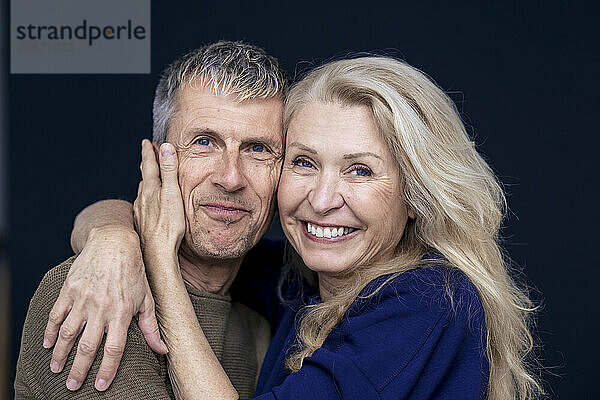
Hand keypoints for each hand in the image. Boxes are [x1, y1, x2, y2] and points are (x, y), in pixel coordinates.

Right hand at [43, 226, 167, 391]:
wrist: (114, 242)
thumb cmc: (134, 271)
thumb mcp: (147, 298)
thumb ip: (151, 326)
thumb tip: (163, 350)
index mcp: (122, 312)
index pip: (114, 349)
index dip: (107, 369)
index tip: (100, 385)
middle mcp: (102, 308)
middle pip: (88, 347)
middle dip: (79, 370)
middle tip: (73, 386)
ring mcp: (83, 299)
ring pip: (68, 334)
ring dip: (60, 354)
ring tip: (56, 369)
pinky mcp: (69, 289)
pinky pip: (56, 315)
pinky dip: (50, 331)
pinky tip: (48, 344)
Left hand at [133, 140, 184, 272]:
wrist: (157, 253)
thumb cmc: (169, 225)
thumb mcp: (173, 194)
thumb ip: (169, 170)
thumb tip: (165, 147)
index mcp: (150, 189)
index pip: (149, 165)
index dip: (149, 152)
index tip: (147, 142)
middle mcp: (142, 198)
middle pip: (144, 176)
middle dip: (147, 163)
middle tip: (148, 153)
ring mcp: (141, 211)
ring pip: (142, 191)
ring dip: (146, 181)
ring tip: (149, 176)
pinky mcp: (142, 223)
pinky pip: (143, 204)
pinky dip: (146, 197)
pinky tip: (148, 204)